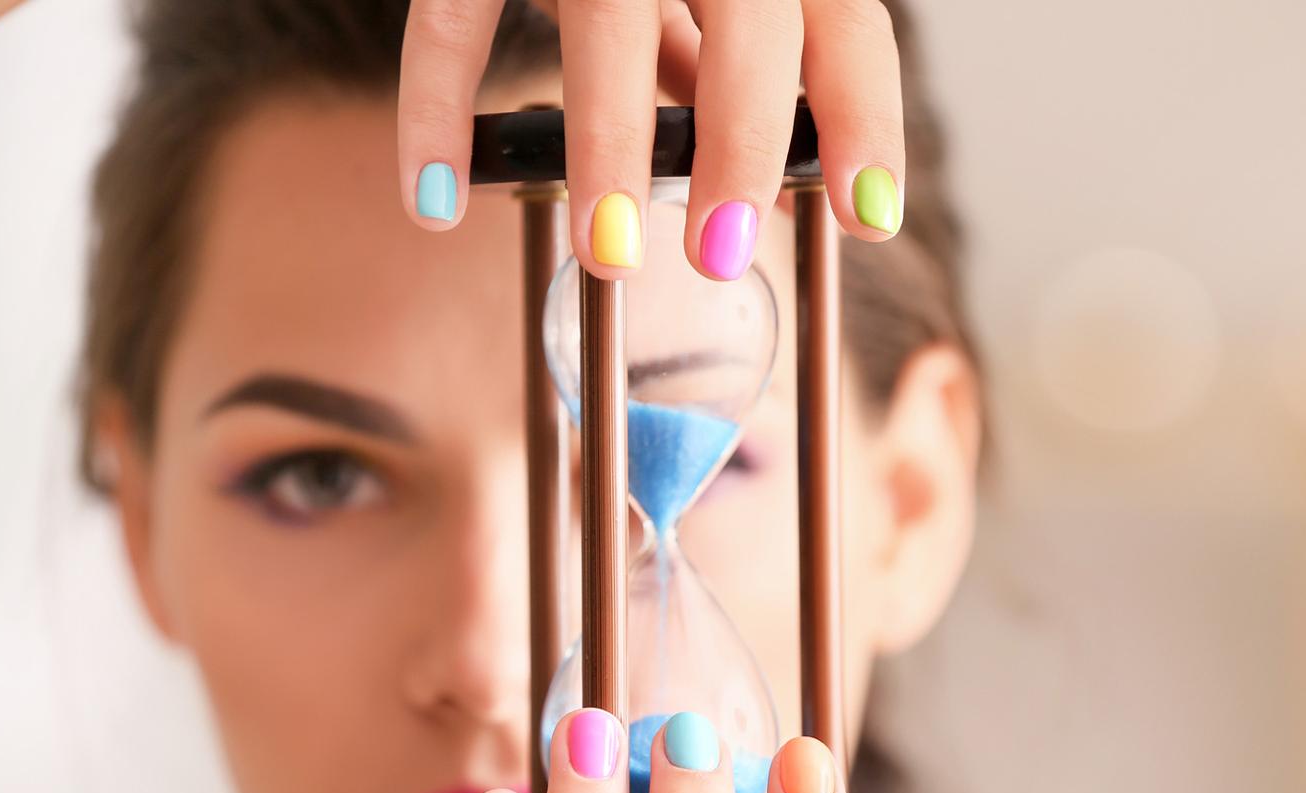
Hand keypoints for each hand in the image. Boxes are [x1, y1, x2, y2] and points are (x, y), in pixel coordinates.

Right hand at [396, 0, 906, 278]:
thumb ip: (733, 72)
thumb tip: (777, 193)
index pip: (846, 26)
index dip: (861, 120)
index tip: (867, 218)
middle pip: (748, 23)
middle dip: (740, 143)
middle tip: (720, 256)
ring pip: (607, 18)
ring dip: (609, 142)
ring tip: (609, 254)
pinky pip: (454, 15)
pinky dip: (440, 105)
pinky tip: (437, 198)